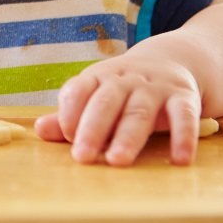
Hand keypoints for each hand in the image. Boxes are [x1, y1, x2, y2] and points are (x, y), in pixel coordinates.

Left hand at [34, 51, 201, 165]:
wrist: (172, 61)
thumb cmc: (123, 89)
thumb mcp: (96, 95)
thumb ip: (69, 115)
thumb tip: (39, 131)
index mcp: (98, 76)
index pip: (79, 89)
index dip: (70, 112)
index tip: (67, 136)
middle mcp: (125, 79)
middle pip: (106, 102)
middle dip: (93, 129)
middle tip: (82, 157)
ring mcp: (155, 86)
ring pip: (140, 111)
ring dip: (128, 137)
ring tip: (117, 161)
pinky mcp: (184, 96)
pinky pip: (183, 115)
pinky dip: (182, 137)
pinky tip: (179, 159)